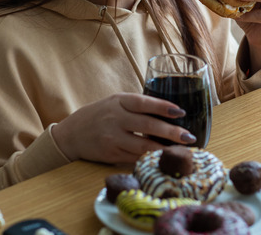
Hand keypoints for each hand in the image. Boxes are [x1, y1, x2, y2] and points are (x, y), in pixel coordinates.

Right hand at [52, 93, 196, 163]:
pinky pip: (134, 158)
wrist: (71, 134)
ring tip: (181, 151)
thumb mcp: (116, 102)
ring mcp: (113, 138)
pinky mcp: (111, 155)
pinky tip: (163, 159)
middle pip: (148, 126)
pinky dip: (150, 159)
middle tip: (188, 137)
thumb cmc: (100, 115)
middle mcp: (116, 119)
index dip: (163, 107)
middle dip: (171, 132)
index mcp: (119, 101)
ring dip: (164, 150)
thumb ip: (137, 105)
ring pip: (143, 146)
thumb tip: (170, 110)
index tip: (181, 112)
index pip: (144, 103)